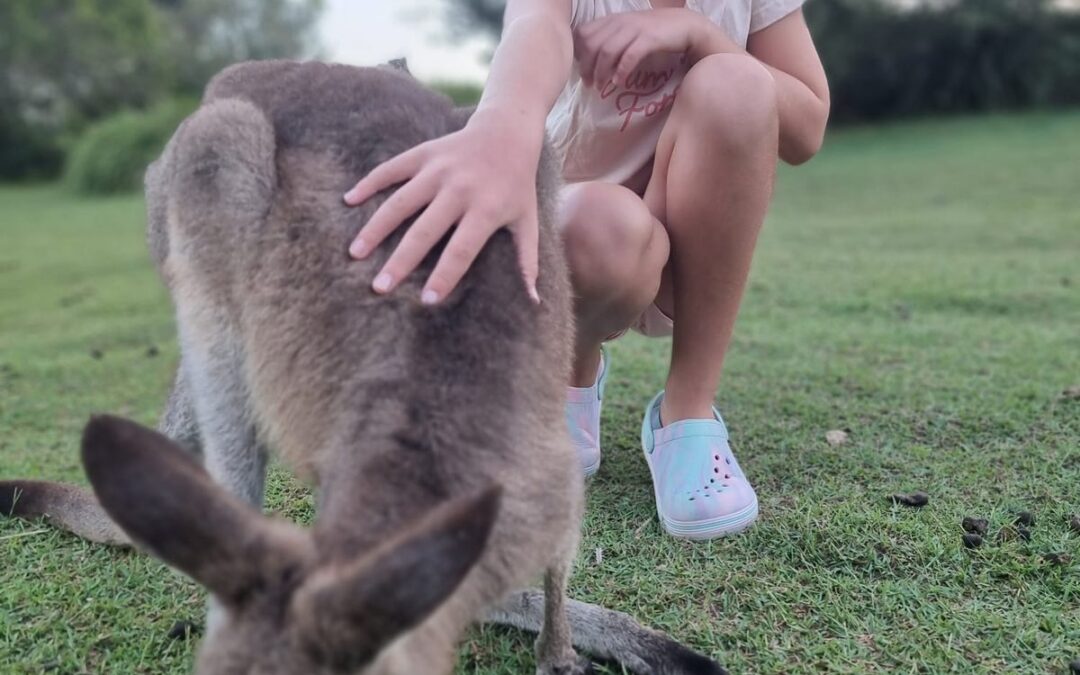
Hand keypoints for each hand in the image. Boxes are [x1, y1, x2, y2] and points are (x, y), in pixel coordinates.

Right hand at [344, 110, 542, 304]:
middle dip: (401, 261)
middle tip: (379, 288)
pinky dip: (369, 183)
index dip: (445, 275)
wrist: (507, 131)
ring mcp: (439, 169)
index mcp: (487, 209)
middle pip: (425, 230)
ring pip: (401, 201)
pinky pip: (391, 168)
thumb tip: (533, 301)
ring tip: (355, 253)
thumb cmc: (518, 184)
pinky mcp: (423, 153)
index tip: (427, 300)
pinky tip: (348, 201)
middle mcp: (460, 189)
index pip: (462, 249)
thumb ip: (528, 261)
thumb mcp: (528, 220)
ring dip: (376, 227)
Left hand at [574, 9, 724, 88]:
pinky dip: (621, 71)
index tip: (580, 70)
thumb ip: (610, 40)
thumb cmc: (655, 32)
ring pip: (607, 51)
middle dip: (586, 67)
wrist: (685, 26)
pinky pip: (629, 56)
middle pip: (591, 44)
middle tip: (589, 84)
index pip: (583, 33)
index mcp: (612, 20)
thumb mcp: (628, 32)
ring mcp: (634, 29)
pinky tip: (619, 82)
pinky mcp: (649, 39)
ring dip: (601, 72)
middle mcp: (620, 22)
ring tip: (600, 87)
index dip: (577, 53)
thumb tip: (591, 60)